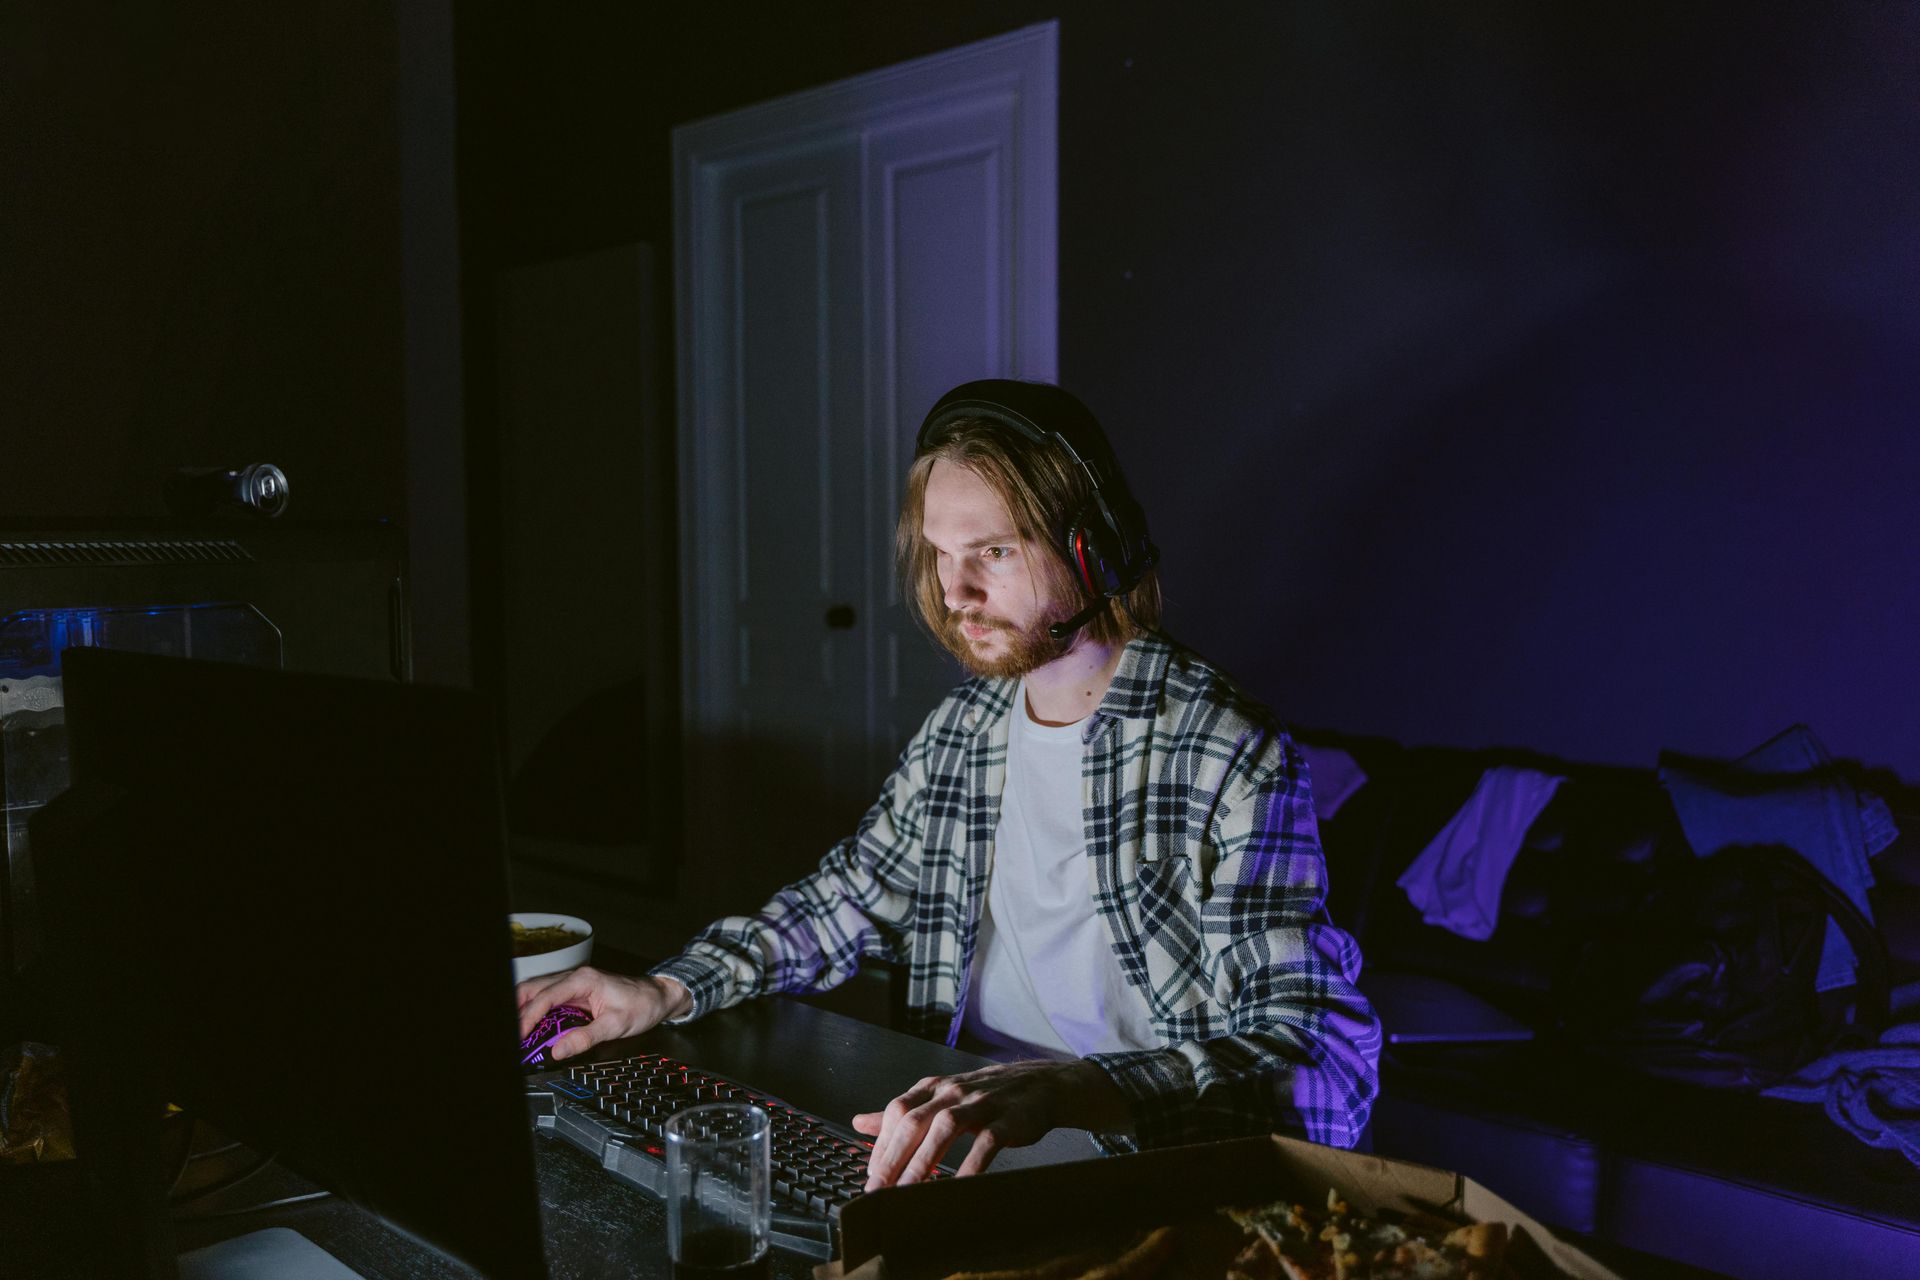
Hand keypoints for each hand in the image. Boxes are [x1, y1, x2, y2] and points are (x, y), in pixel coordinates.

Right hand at [514, 966, 690, 1061]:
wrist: (659, 995)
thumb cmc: (642, 1005)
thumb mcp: (615, 1025)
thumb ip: (585, 1038)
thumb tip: (558, 1051)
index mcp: (583, 980)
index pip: (545, 997)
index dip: (527, 1017)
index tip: (519, 1035)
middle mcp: (575, 977)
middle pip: (533, 988)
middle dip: (517, 1009)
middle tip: (514, 1033)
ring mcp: (574, 983)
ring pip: (538, 991)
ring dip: (524, 1009)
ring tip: (519, 1032)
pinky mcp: (576, 992)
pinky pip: (549, 998)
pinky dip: (536, 1011)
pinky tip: (532, 1027)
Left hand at [850, 1059, 1129, 1188]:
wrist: (1039, 1084)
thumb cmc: (986, 1095)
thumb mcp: (940, 1097)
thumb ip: (902, 1112)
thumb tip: (859, 1123)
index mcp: (934, 1088)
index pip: (897, 1111)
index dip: (882, 1144)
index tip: (871, 1175)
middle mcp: (952, 1092)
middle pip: (914, 1121)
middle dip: (893, 1156)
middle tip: (880, 1189)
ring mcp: (980, 1104)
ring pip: (944, 1129)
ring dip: (922, 1161)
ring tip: (908, 1190)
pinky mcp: (1006, 1120)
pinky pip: (985, 1143)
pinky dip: (970, 1165)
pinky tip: (958, 1186)